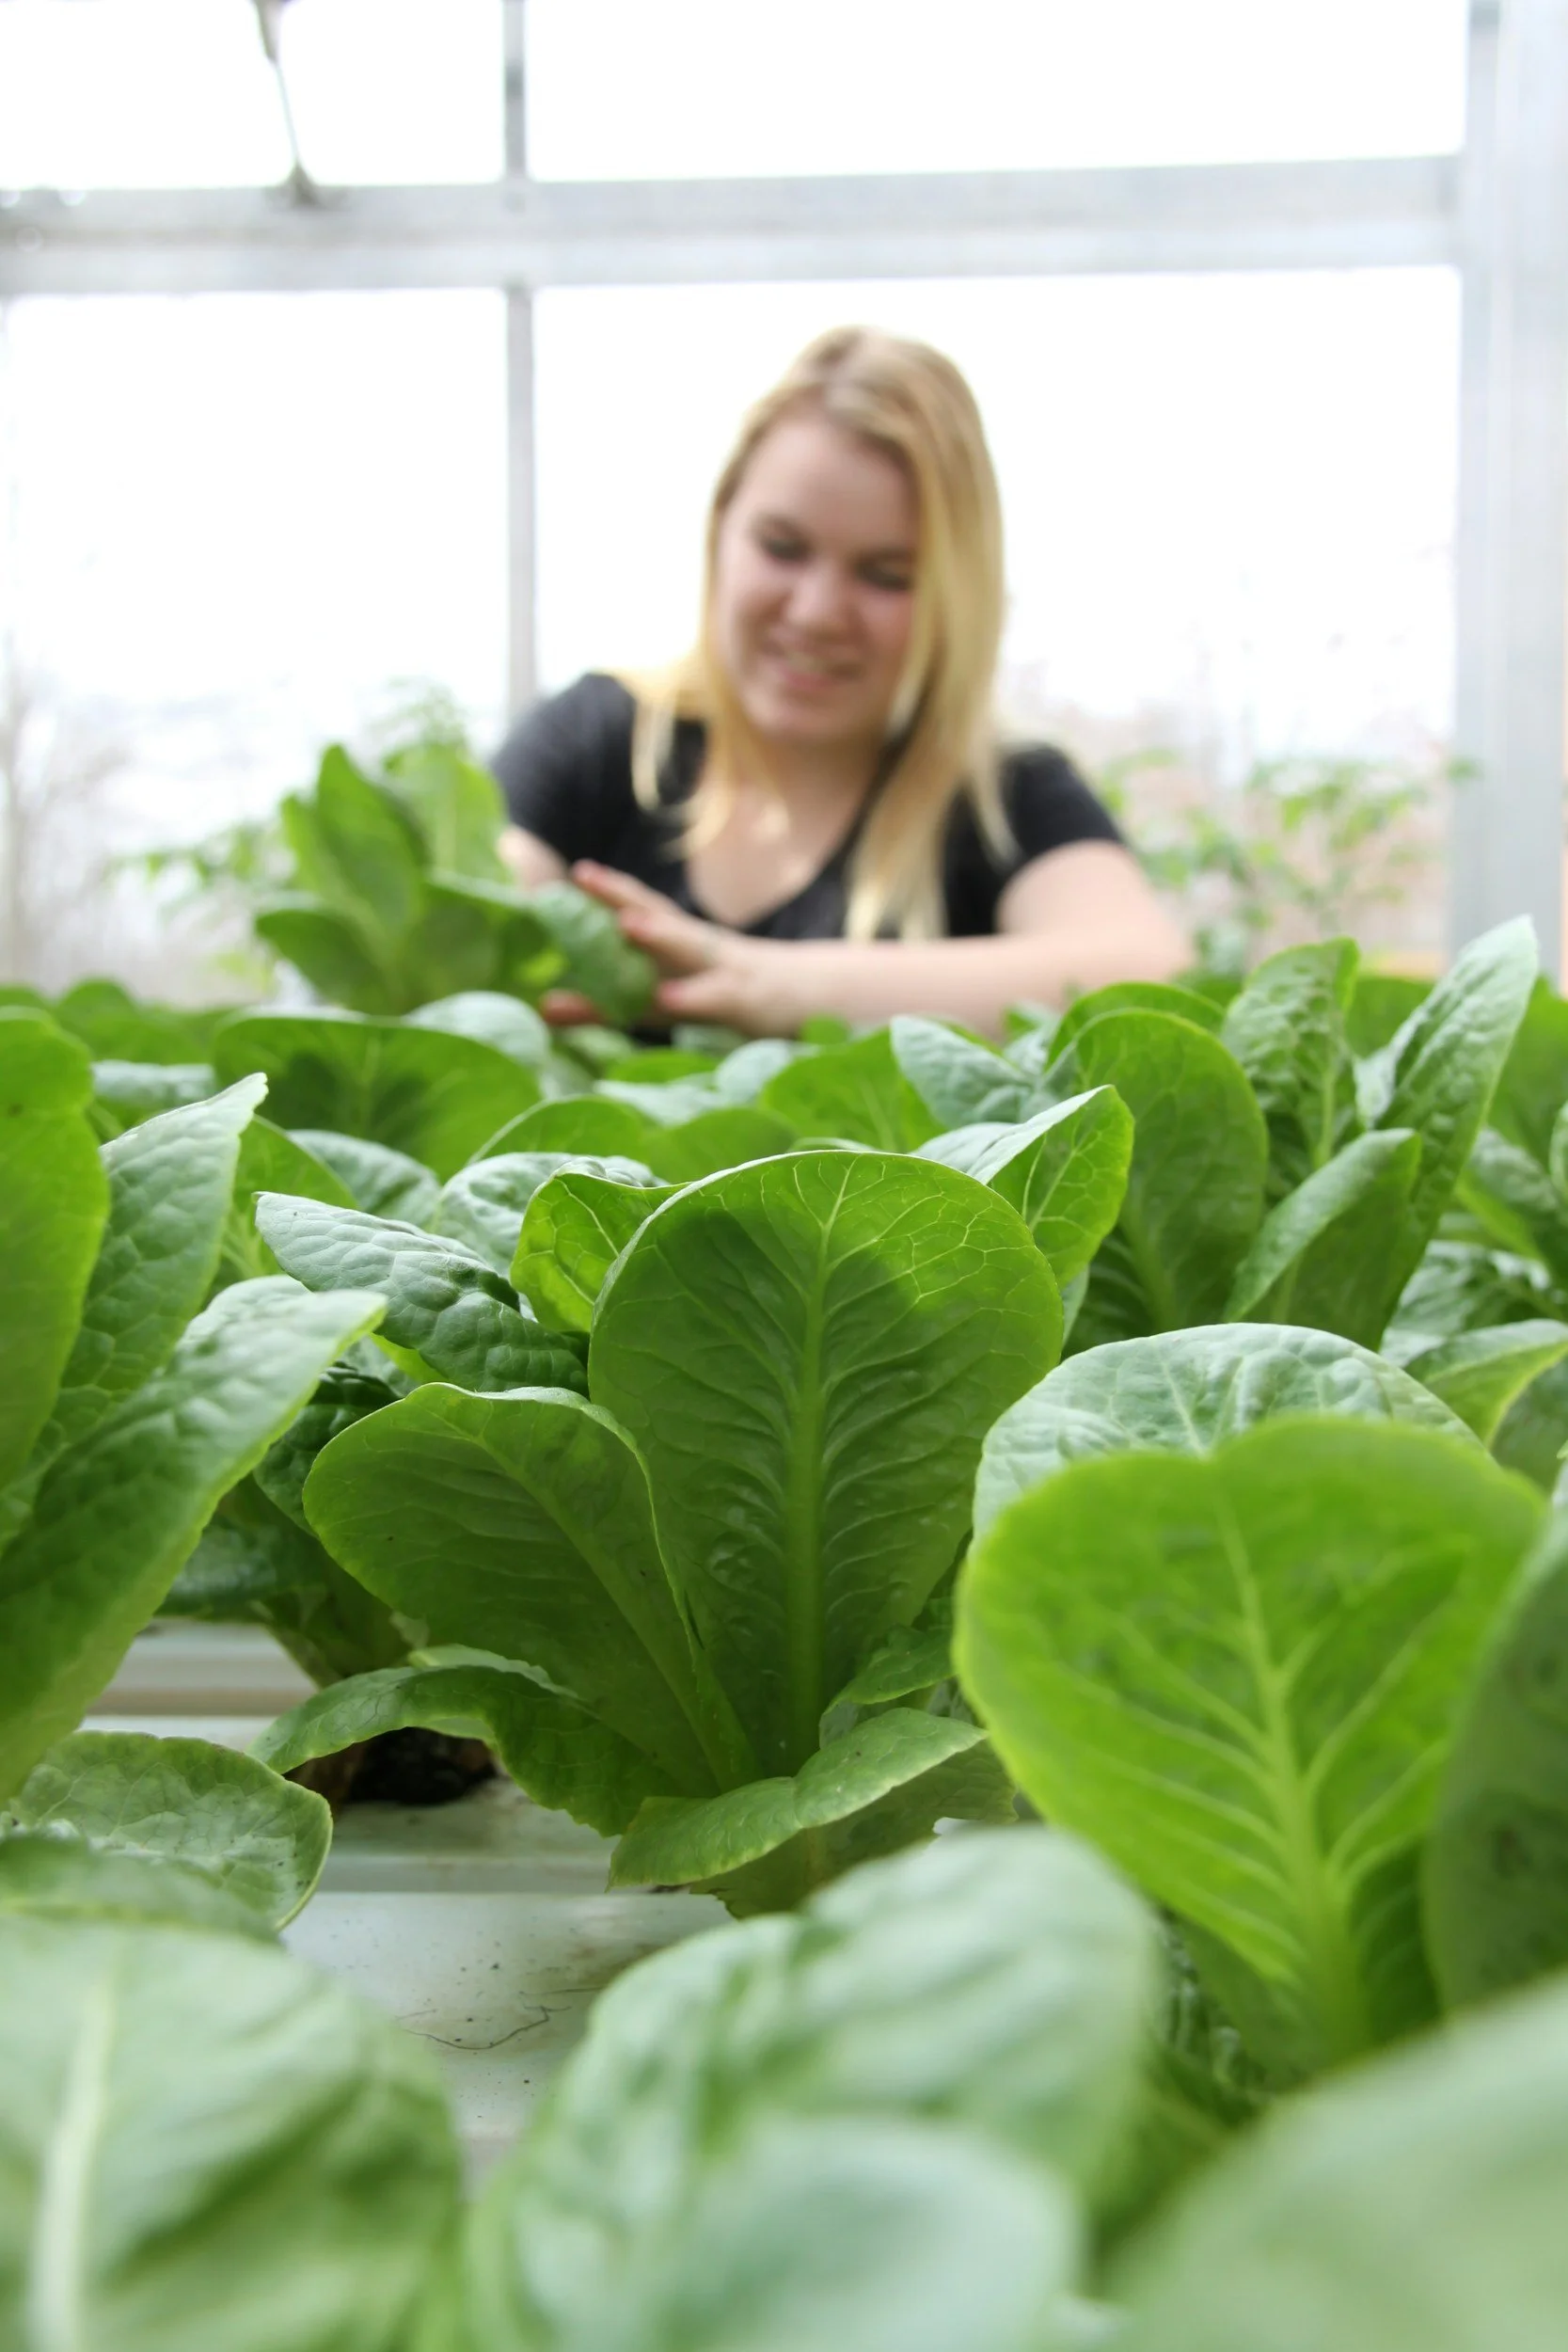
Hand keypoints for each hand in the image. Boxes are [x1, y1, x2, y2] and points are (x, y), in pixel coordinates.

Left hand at [543, 862, 804, 1036]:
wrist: (807, 1004)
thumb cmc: (723, 998)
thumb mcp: (663, 1003)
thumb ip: (608, 1007)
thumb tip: (542, 1008)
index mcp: (676, 942)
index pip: (635, 909)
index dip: (599, 892)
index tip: (557, 880)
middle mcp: (696, 947)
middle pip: (656, 913)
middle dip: (619, 895)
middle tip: (582, 877)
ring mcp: (722, 970)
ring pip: (688, 948)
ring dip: (658, 934)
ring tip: (625, 924)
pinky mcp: (745, 1001)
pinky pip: (716, 997)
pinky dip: (691, 997)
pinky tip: (667, 997)